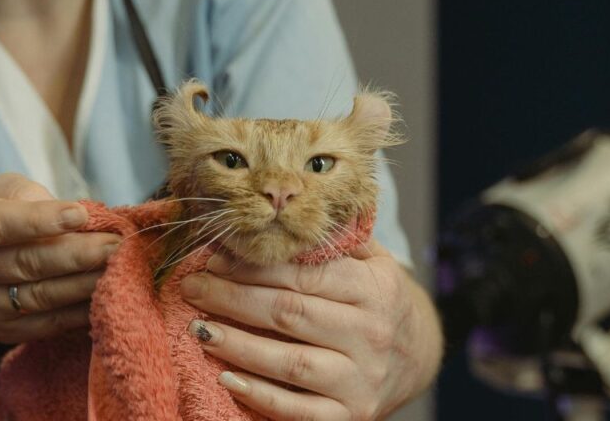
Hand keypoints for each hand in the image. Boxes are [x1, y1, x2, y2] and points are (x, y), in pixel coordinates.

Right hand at [0, 173, 120, 343]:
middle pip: (25, 263)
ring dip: (85, 283)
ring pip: (40, 297)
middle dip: (77, 254)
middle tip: (117, 244)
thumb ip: (30, 196)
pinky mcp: (1, 330)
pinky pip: (48, 323)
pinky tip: (108, 294)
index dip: (41, 220)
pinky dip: (80, 310)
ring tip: (120, 267)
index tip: (81, 214)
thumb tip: (80, 216)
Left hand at [179, 239, 440, 420]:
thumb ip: (336, 238)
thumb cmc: (377, 299)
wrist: (417, 356)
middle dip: (233, 299)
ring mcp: (360, 379)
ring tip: (199, 328)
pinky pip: (299, 410)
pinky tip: (226, 378)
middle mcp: (370, 334)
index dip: (254, 267)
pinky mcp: (351, 416)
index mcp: (374, 289)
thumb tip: (284, 208)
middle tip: (192, 288)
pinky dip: (260, 396)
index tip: (214, 260)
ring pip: (290, 363)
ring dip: (238, 346)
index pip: (306, 275)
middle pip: (290, 314)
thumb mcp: (372, 261)